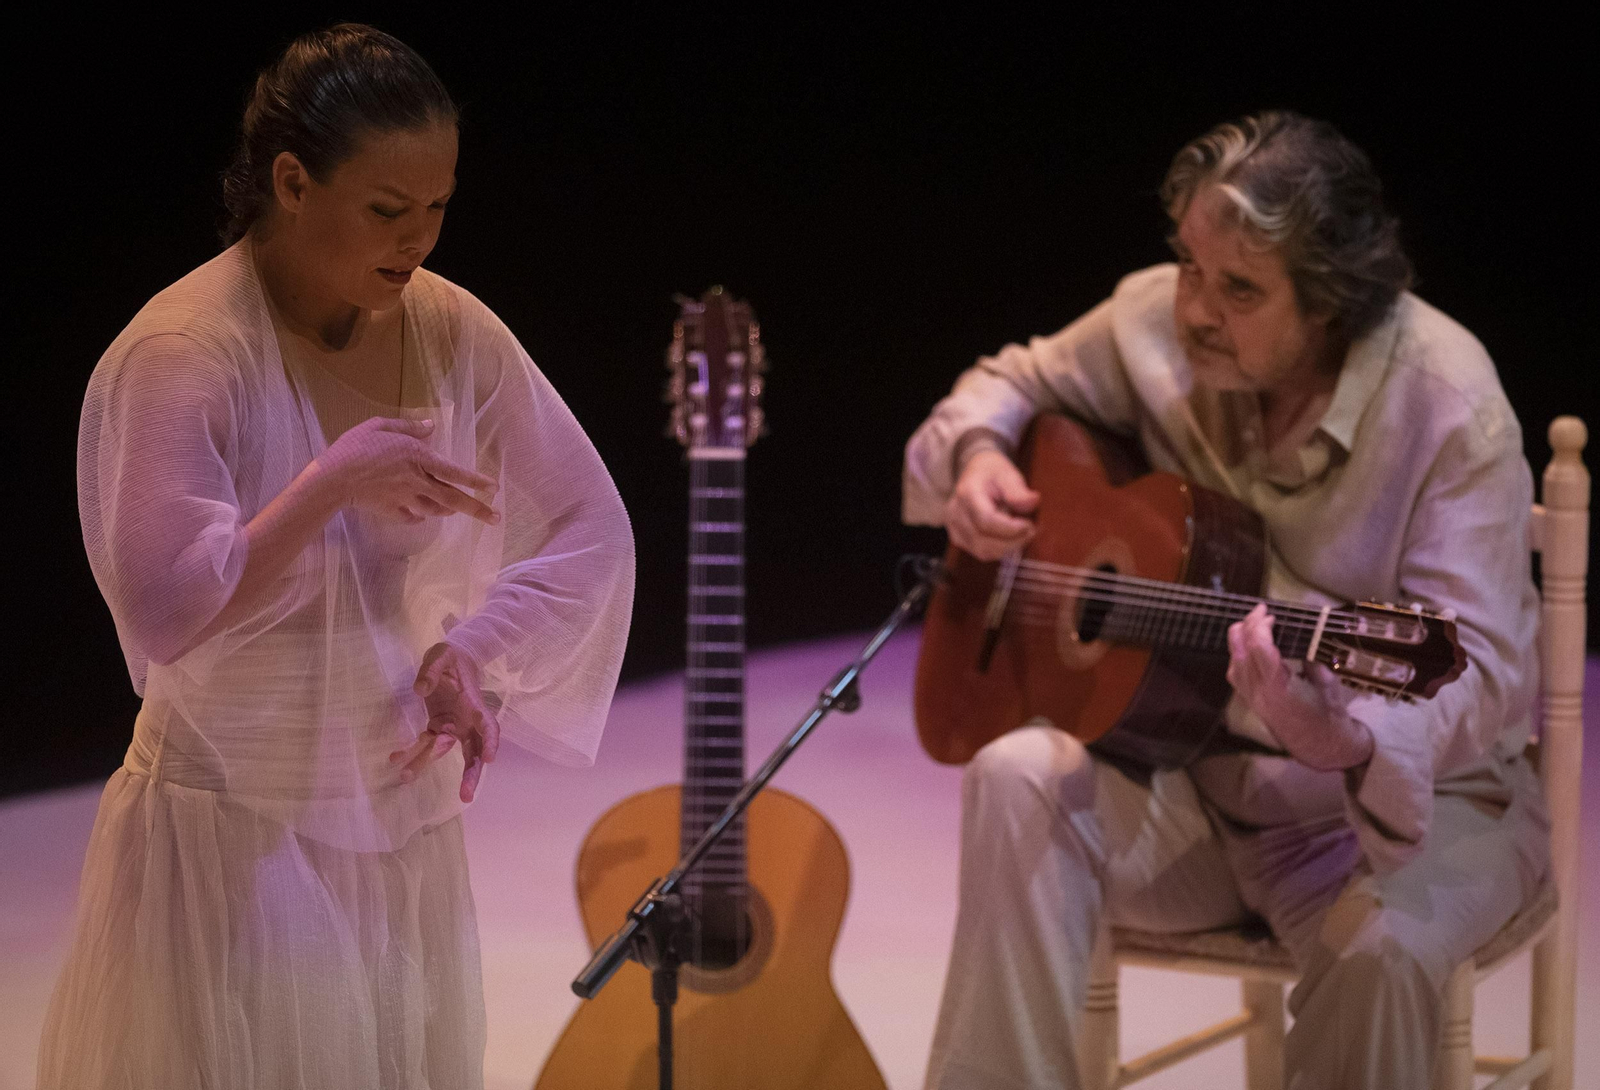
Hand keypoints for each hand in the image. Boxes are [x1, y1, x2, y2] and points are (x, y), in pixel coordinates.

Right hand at [316, 417, 499, 524]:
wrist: (332, 479)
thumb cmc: (354, 447)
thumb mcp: (379, 426)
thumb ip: (408, 427)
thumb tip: (430, 426)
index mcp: (418, 457)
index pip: (455, 471)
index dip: (476, 480)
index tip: (494, 487)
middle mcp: (417, 481)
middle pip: (453, 498)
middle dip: (478, 509)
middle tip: (496, 518)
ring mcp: (406, 499)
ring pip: (436, 510)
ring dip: (448, 510)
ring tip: (457, 510)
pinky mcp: (393, 512)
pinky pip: (413, 517)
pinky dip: (419, 516)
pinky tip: (420, 514)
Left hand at [390, 642, 501, 801]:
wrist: (452, 659)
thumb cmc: (452, 656)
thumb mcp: (442, 655)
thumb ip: (432, 670)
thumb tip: (420, 690)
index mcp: (474, 704)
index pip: (488, 726)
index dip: (490, 742)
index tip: (489, 759)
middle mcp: (467, 721)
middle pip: (474, 752)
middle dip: (471, 775)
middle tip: (466, 796)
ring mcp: (453, 726)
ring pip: (445, 752)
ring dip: (427, 764)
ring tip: (406, 777)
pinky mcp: (438, 726)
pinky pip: (426, 743)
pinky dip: (411, 751)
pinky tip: (395, 758)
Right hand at [944, 450, 1040, 560]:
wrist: (976, 473)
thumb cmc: (992, 472)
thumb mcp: (1008, 473)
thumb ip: (1018, 490)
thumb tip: (1033, 501)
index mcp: (967, 493)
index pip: (986, 520)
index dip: (1010, 529)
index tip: (1030, 525)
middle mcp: (955, 513)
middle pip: (983, 540)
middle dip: (1012, 541)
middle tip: (1031, 531)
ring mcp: (954, 527)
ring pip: (982, 551)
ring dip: (1007, 548)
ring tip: (1022, 534)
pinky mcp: (958, 538)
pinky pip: (980, 552)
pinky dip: (999, 550)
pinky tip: (1010, 538)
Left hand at [1226, 603, 1374, 771]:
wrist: (1320, 744)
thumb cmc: (1329, 713)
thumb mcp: (1327, 681)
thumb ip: (1310, 657)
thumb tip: (1301, 633)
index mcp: (1280, 689)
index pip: (1260, 650)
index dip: (1260, 626)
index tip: (1269, 613)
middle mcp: (1259, 694)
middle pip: (1241, 652)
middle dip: (1247, 626)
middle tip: (1260, 611)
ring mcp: (1251, 699)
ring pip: (1233, 662)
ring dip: (1240, 639)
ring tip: (1253, 624)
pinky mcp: (1249, 701)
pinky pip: (1234, 674)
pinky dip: (1238, 655)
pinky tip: (1248, 646)